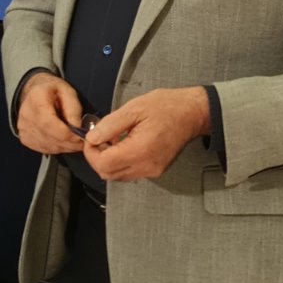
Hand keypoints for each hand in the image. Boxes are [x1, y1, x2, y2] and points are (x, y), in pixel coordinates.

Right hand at [16, 72, 85, 155]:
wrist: (35, 92)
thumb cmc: (52, 91)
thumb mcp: (67, 91)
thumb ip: (73, 108)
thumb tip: (77, 127)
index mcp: (36, 98)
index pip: (49, 123)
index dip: (66, 134)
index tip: (80, 136)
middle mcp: (26, 114)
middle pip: (48, 137)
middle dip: (69, 143)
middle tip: (81, 142)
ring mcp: (23, 128)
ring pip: (47, 146)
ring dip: (64, 147)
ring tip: (73, 140)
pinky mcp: (25, 137)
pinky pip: (43, 149)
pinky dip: (56, 148)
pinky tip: (62, 141)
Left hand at [84, 86, 211, 181]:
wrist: (192, 113)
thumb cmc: (167, 107)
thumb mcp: (133, 108)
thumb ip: (110, 125)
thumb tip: (92, 137)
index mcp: (140, 150)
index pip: (104, 164)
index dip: (91, 152)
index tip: (90, 137)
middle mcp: (146, 166)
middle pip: (108, 174)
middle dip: (97, 157)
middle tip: (98, 138)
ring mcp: (152, 171)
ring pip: (118, 176)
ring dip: (108, 161)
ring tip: (112, 139)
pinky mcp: (155, 170)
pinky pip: (130, 172)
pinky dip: (120, 162)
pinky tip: (123, 145)